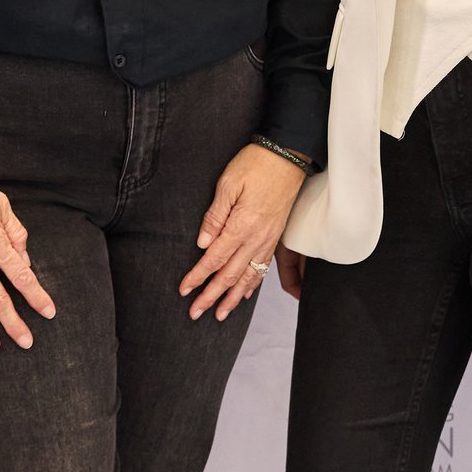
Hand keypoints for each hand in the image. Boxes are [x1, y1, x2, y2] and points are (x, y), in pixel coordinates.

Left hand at [181, 146, 307, 320]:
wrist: (287, 156)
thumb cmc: (255, 165)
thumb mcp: (228, 184)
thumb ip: (215, 216)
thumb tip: (203, 244)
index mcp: (241, 225)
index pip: (214, 259)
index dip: (198, 277)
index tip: (184, 290)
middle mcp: (256, 238)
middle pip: (229, 275)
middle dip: (211, 296)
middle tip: (195, 313)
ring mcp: (268, 240)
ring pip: (248, 277)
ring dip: (232, 298)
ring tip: (219, 315)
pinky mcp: (275, 237)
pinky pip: (263, 268)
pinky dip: (252, 285)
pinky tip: (244, 294)